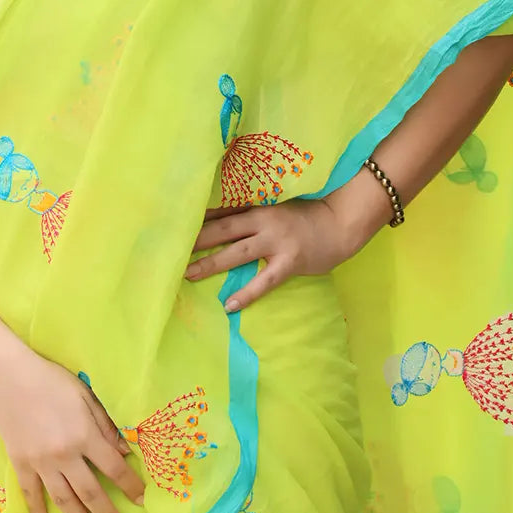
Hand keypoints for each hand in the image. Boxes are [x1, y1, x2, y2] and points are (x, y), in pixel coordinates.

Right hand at [0, 346, 144, 512]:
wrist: (8, 377)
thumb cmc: (52, 381)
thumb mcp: (86, 396)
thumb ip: (106, 426)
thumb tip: (125, 452)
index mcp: (85, 436)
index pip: (114, 469)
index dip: (130, 486)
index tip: (140, 500)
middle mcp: (65, 455)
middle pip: (91, 492)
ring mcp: (40, 463)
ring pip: (64, 499)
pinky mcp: (20, 463)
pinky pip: (30, 493)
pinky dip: (36, 511)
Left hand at [185, 197, 355, 313]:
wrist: (341, 224)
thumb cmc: (308, 216)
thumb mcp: (278, 207)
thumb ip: (254, 213)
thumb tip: (225, 220)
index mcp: (259, 207)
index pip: (222, 211)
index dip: (198, 218)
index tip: (174, 223)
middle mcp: (264, 222)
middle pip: (222, 229)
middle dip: (196, 239)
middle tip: (171, 249)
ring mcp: (276, 242)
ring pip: (236, 253)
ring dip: (211, 263)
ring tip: (189, 274)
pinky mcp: (289, 262)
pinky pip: (263, 280)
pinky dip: (246, 293)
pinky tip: (229, 305)